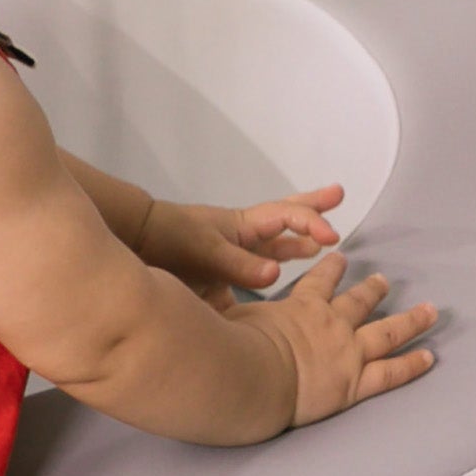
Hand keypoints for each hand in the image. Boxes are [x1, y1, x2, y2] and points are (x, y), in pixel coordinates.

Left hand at [141, 184, 346, 309]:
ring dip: (297, 242)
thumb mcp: (207, 252)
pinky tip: (275, 281)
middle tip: (338, 194)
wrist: (137, 244)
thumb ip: (240, 265)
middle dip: (312, 210)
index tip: (332, 237)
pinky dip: (268, 270)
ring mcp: (233, 252)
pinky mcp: (221, 273)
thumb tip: (276, 274)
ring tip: (320, 245)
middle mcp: (245, 235)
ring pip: (273, 244)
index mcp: (246, 225)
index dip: (312, 223)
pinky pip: (253, 269)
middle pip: (286, 220)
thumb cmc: (172, 239)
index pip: (288, 216)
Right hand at [247, 253, 440, 422]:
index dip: (331, 269)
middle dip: (373, 289)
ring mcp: (348, 352)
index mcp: (302, 306)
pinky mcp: (355, 382)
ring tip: (429, 310)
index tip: (339, 258)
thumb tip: (208, 303)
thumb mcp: (229, 318)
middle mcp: (332, 323)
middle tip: (383, 280)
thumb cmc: (236, 347)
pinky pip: (391, 372)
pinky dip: (413, 364)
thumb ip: (228, 310)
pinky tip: (430, 357)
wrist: (252, 376)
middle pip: (359, 301)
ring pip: (387, 331)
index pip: (320, 281)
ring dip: (411, 319)